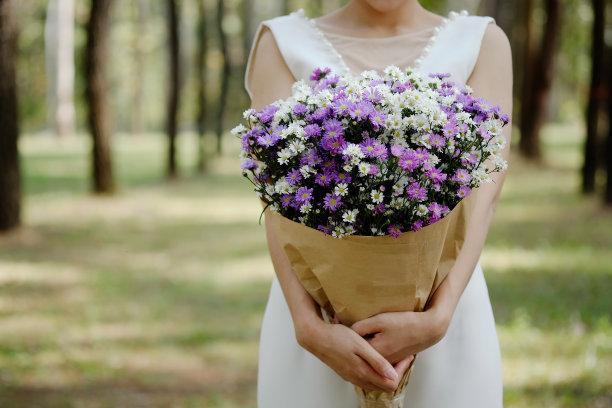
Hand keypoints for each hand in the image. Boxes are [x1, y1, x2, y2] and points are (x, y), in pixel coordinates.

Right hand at [296, 317, 413, 392]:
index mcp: (363, 372)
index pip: (390, 383)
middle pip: (384, 386)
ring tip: (392, 358)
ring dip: (385, 373)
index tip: (405, 357)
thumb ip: (377, 361)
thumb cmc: (337, 338)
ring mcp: (351, 376)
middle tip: (402, 358)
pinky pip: (365, 378)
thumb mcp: (360, 346)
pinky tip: (375, 359)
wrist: (316, 337)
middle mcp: (357, 378)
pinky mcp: (346, 372)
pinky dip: (375, 372)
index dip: (401, 372)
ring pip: (374, 382)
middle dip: (396, 373)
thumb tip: (393, 374)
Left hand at [351, 309, 449, 364]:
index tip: (339, 320)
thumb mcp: (380, 320)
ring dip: (362, 343)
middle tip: (345, 323)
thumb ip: (361, 326)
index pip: (352, 345)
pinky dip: (373, 345)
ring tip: (361, 329)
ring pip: (367, 353)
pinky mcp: (393, 359)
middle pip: (359, 351)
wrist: (428, 329)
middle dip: (352, 339)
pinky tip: (375, 334)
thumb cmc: (405, 323)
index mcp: (375, 352)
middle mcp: (380, 361)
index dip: (345, 332)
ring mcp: (387, 362)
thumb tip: (347, 330)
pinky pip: (377, 354)